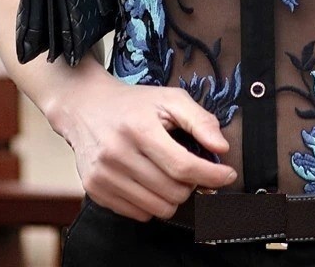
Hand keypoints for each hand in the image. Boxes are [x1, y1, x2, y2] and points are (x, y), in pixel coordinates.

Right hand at [48, 74, 236, 220]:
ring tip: (171, 174)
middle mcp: (118, 154)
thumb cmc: (134, 104)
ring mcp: (104, 176)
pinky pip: (138, 214)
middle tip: (191, 168)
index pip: (183, 166)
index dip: (211, 175)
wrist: (86, 108)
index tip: (227, 175)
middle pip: (173, 191)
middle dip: (193, 183)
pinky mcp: (96, 191)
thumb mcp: (171, 99)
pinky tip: (152, 182)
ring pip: (158, 207)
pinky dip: (153, 203)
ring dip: (174, 196)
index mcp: (139, 129)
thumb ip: (200, 120)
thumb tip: (221, 147)